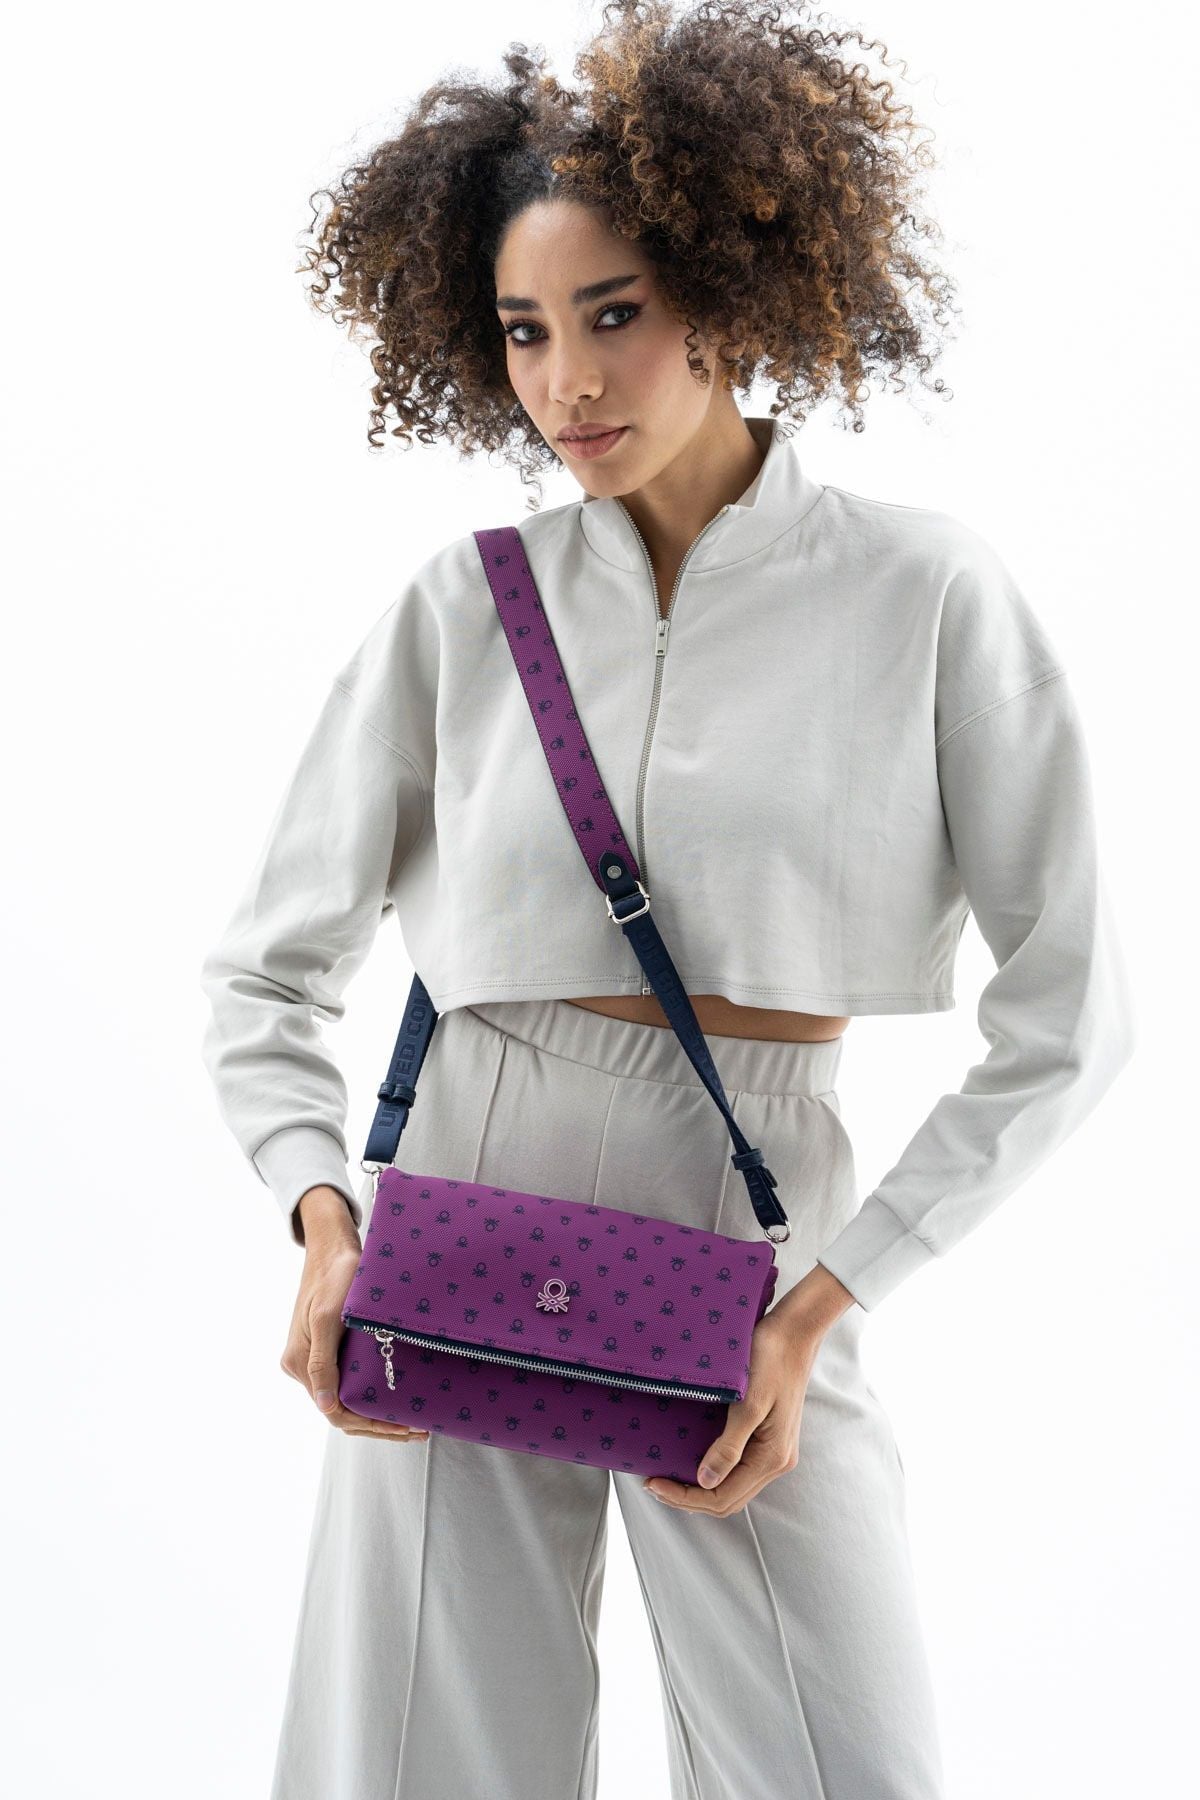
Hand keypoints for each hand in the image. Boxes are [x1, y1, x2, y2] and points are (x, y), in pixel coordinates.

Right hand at [279, 1184, 429, 1443]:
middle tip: (417, 1429)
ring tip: (412, 1421)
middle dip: (379, 1425)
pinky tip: (396, 1398)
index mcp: (299, 1363)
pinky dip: (370, 1396)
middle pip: (342, 1412)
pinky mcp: (326, 1348)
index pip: (335, 1412)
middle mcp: (304, 1366)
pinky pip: (347, 1382)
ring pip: (346, 1401)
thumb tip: (327, 1407)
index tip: (404, 1427)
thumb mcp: (328, 1317)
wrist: (333, 1245)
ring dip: (376, 1415)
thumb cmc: (334, 1275)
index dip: (371, 1426)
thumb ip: (323, 1363)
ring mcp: (314, 1358)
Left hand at [640, 1266, 853, 1514]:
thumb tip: (705, 1481)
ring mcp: (774, 1450)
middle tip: (653, 1483)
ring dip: (700, 1488)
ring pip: (733, 1487)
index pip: (723, 1497)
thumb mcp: (748, 1402)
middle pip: (727, 1499)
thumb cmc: (771, 1359)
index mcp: (772, 1457)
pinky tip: (692, 1458)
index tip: (652, 1482)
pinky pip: (739, 1468)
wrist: (795, 1332)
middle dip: (688, 1497)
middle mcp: (777, 1461)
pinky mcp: (769, 1437)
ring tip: (667, 1475)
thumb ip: (729, 1446)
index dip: (685, 1497)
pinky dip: (713, 1471)